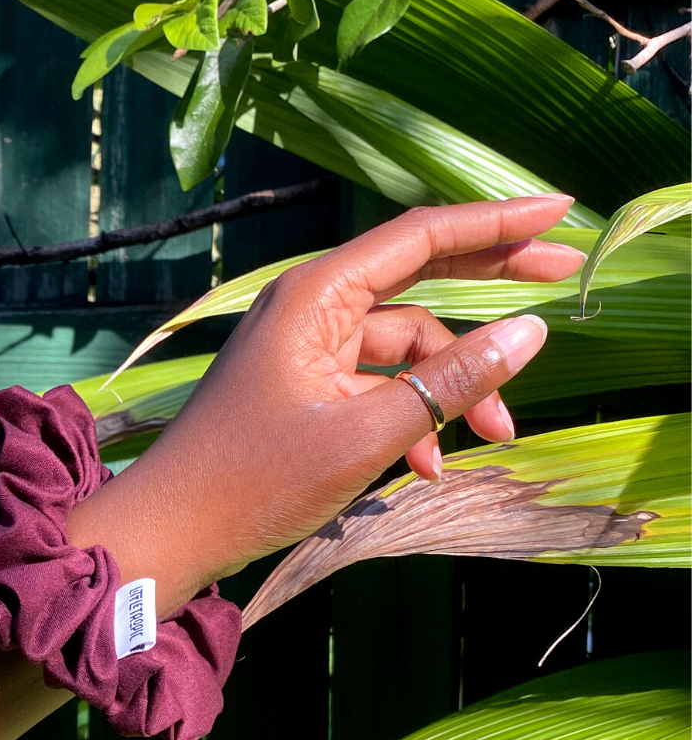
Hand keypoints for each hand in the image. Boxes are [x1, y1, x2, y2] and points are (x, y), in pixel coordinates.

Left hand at [69, 196, 583, 611]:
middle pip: (417, 280)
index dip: (495, 222)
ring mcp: (305, 351)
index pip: (421, 237)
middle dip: (490, 285)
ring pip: (400, 349)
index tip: (561, 209)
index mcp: (316, 296)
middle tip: (568, 277)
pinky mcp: (303, 390)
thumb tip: (531, 333)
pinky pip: (372, 387)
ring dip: (448, 390)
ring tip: (492, 435)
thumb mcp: (364, 434)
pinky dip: (406, 419)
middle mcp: (310, 309)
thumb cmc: (254, 481)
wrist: (172, 530)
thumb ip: (448, 384)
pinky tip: (426, 467)